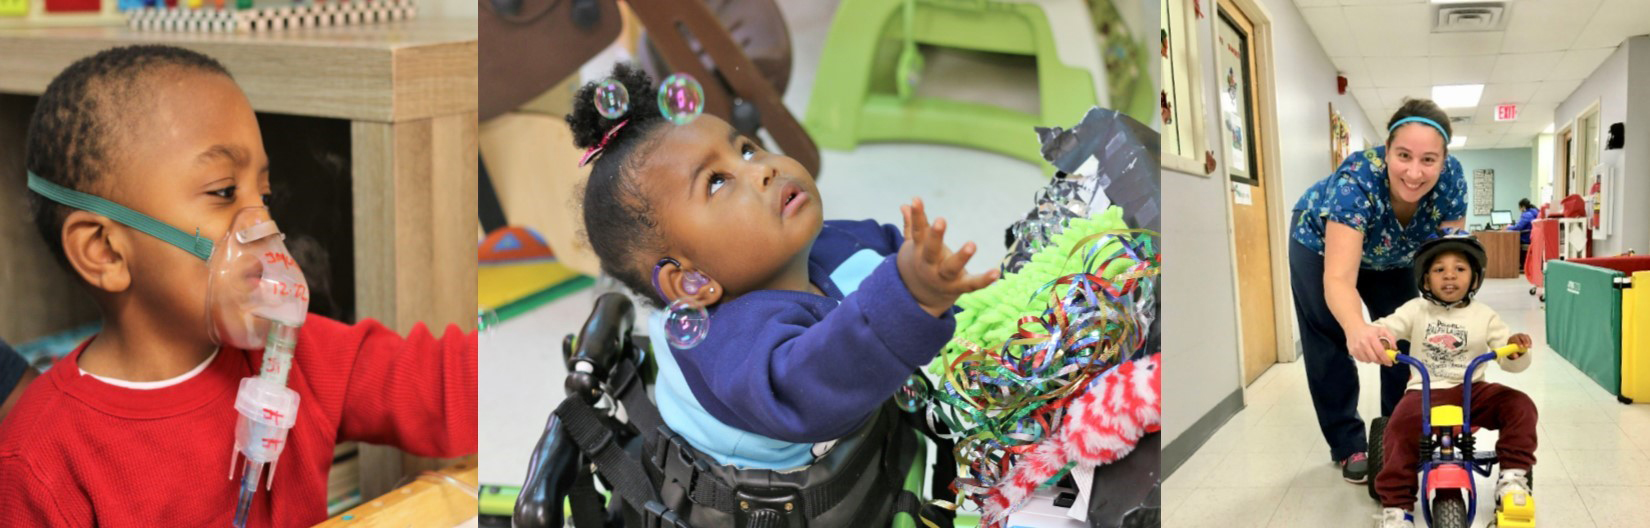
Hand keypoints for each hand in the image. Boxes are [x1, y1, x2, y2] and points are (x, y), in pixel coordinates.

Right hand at [897, 198, 999, 316]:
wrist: (921, 297)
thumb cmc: (922, 263)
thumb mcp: (915, 246)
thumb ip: (912, 226)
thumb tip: (905, 205)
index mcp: (919, 252)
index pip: (917, 231)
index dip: (917, 216)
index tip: (916, 200)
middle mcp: (929, 265)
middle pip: (931, 250)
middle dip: (935, 236)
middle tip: (940, 220)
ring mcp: (943, 278)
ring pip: (951, 268)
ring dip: (961, 257)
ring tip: (972, 244)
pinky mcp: (958, 288)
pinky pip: (971, 285)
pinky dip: (984, 280)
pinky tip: (996, 272)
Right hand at [1346, 324, 1396, 365]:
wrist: (1354, 327)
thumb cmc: (1369, 330)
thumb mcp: (1382, 330)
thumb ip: (1391, 338)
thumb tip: (1394, 349)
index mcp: (1371, 337)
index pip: (1380, 352)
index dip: (1386, 359)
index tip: (1390, 363)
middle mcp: (1363, 343)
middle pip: (1374, 358)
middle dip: (1380, 361)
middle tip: (1383, 360)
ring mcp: (1356, 348)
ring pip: (1368, 361)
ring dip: (1373, 360)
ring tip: (1374, 355)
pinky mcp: (1352, 351)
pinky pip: (1361, 360)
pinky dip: (1366, 359)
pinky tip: (1367, 354)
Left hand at [1507, 333, 1532, 358]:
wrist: (1513, 345)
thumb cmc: (1511, 348)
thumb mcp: (1511, 352)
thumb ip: (1513, 354)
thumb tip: (1516, 357)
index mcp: (1511, 338)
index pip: (1515, 339)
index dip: (1519, 342)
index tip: (1521, 347)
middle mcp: (1516, 335)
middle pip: (1521, 336)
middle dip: (1524, 341)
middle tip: (1526, 347)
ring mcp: (1521, 335)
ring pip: (1525, 336)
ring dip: (1528, 341)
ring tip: (1529, 347)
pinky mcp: (1525, 336)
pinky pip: (1528, 337)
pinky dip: (1530, 341)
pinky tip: (1530, 346)